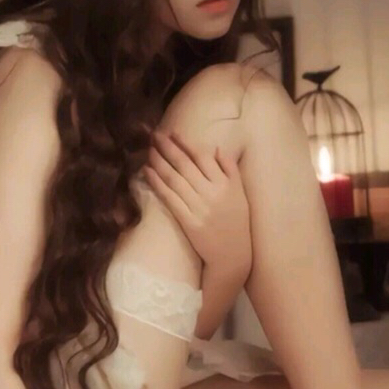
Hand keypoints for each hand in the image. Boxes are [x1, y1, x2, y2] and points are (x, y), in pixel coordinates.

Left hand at [143, 129, 251, 277]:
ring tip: (149, 150)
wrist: (233, 256)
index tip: (173, 133)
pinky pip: (170, 198)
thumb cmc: (237, 224)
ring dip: (160, 162)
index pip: (202, 157)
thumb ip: (230, 170)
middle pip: (185, 165)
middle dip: (168, 148)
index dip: (185, 144)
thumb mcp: (240, 194)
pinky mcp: (188, 222)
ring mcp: (199, 208)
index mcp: (225, 184)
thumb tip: (217, 148)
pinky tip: (148, 172)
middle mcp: (212, 193)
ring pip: (175, 179)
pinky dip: (157, 183)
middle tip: (154, 135)